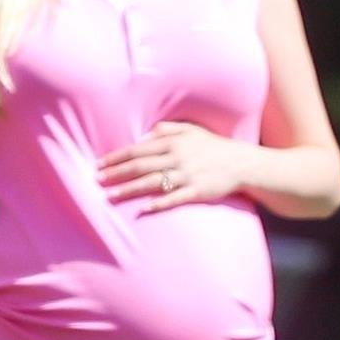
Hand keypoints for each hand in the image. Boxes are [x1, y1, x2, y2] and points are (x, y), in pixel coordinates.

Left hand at [98, 120, 249, 211]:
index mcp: (173, 143)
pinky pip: (174, 198)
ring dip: (129, 189)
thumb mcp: (191, 130)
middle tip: (98, 180)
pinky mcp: (197, 191)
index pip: (138, 150)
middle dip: (116, 173)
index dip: (117, 157)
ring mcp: (187, 175)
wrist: (242, 163)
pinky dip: (158, 204)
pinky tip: (143, 209)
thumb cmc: (213, 146)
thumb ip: (166, 130)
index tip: (99, 164)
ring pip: (152, 183)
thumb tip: (143, 136)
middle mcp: (177, 158)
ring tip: (111, 196)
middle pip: (140, 166)